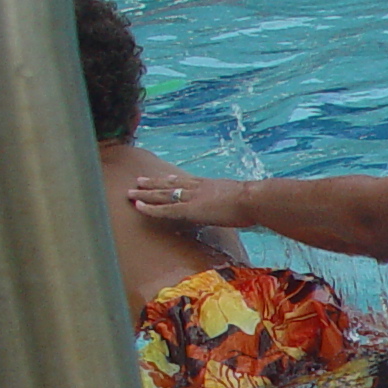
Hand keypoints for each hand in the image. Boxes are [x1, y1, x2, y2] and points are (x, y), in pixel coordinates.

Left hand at [127, 171, 247, 230]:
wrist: (253, 199)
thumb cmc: (256, 201)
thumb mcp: (245, 198)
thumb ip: (240, 202)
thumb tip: (248, 208)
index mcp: (212, 185)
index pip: (188, 181)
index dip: (174, 180)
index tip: (164, 178)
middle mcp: (198, 188)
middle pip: (171, 184)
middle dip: (154, 183)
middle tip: (139, 181)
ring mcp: (192, 197)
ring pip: (163, 194)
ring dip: (146, 192)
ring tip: (131, 191)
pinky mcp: (189, 209)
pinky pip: (164, 208)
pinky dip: (150, 208)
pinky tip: (138, 206)